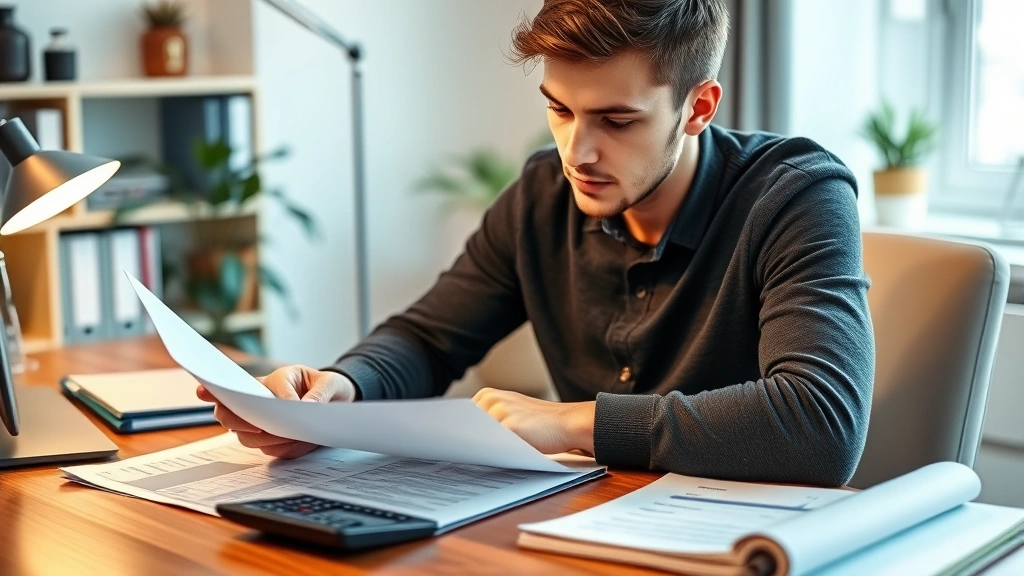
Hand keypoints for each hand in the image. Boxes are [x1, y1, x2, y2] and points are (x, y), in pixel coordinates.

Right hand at [196, 365, 357, 458]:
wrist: (339, 404)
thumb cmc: (329, 387)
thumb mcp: (330, 384)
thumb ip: (318, 394)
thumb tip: (301, 408)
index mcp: (269, 382)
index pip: (236, 386)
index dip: (213, 389)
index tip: (203, 390)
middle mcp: (260, 405)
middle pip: (230, 416)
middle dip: (237, 420)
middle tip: (260, 424)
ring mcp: (264, 425)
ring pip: (248, 437)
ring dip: (267, 438)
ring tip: (293, 435)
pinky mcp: (276, 443)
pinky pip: (271, 450)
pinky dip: (284, 448)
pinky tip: (300, 442)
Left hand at [472, 388, 595, 454]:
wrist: (567, 422)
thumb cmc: (541, 423)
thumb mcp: (512, 412)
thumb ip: (489, 420)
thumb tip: (465, 440)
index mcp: (487, 395)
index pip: (461, 419)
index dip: (462, 435)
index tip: (459, 448)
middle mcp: (490, 399)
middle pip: (465, 428)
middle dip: (466, 442)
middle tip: (468, 455)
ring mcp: (498, 412)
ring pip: (475, 438)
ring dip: (477, 450)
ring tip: (483, 459)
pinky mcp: (509, 427)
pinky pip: (491, 446)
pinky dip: (490, 454)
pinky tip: (494, 460)